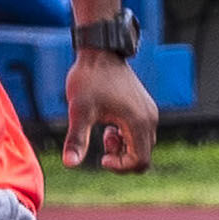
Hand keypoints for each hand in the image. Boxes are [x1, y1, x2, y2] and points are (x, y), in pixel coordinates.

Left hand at [63, 50, 156, 172]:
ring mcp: (150, 113)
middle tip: (101, 140)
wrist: (100, 52)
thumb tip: (69, 164)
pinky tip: (110, 126)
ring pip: (143, 146)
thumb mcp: (79, 111)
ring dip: (124, 148)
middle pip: (143, 157)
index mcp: (138, 122)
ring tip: (105, 132)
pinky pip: (141, 134)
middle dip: (121, 158)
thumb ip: (77, 139)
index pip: (140, 162)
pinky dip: (127, 138)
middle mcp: (150, 119)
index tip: (101, 157)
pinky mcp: (145, 108)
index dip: (120, 166)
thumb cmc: (89, 79)